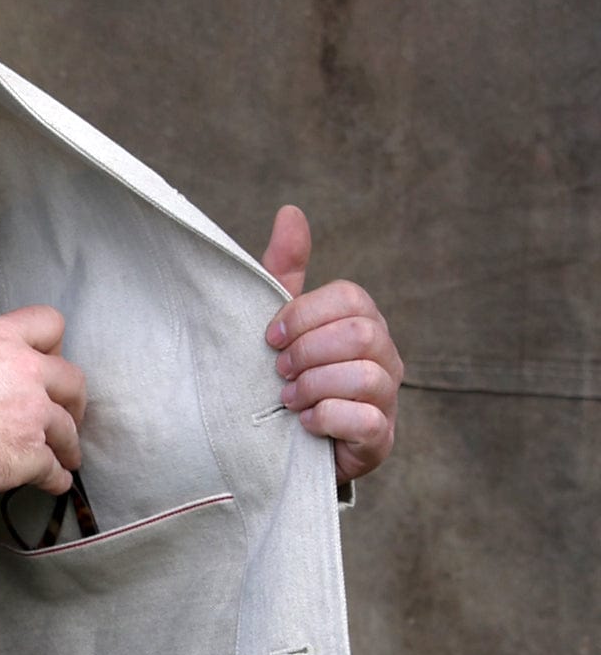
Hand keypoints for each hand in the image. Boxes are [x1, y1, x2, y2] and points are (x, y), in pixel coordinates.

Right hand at [0, 305, 86, 495]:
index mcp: (2, 340)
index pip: (48, 324)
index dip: (54, 345)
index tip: (50, 362)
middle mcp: (26, 372)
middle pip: (73, 380)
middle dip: (74, 400)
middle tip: (68, 414)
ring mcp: (33, 415)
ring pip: (68, 430)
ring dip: (68, 445)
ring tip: (65, 457)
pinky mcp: (30, 455)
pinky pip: (54, 469)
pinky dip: (56, 479)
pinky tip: (53, 482)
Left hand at [262, 205, 402, 483]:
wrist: (283, 443)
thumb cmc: (287, 373)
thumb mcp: (280, 322)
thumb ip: (284, 269)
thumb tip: (290, 211)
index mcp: (362, 320)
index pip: (349, 298)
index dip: (304, 314)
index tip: (268, 336)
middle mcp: (384, 355)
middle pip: (360, 334)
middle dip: (308, 351)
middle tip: (278, 370)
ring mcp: (386, 398)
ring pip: (365, 376)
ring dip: (314, 387)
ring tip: (286, 400)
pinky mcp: (380, 438)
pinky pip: (365, 420)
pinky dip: (327, 418)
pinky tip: (304, 424)